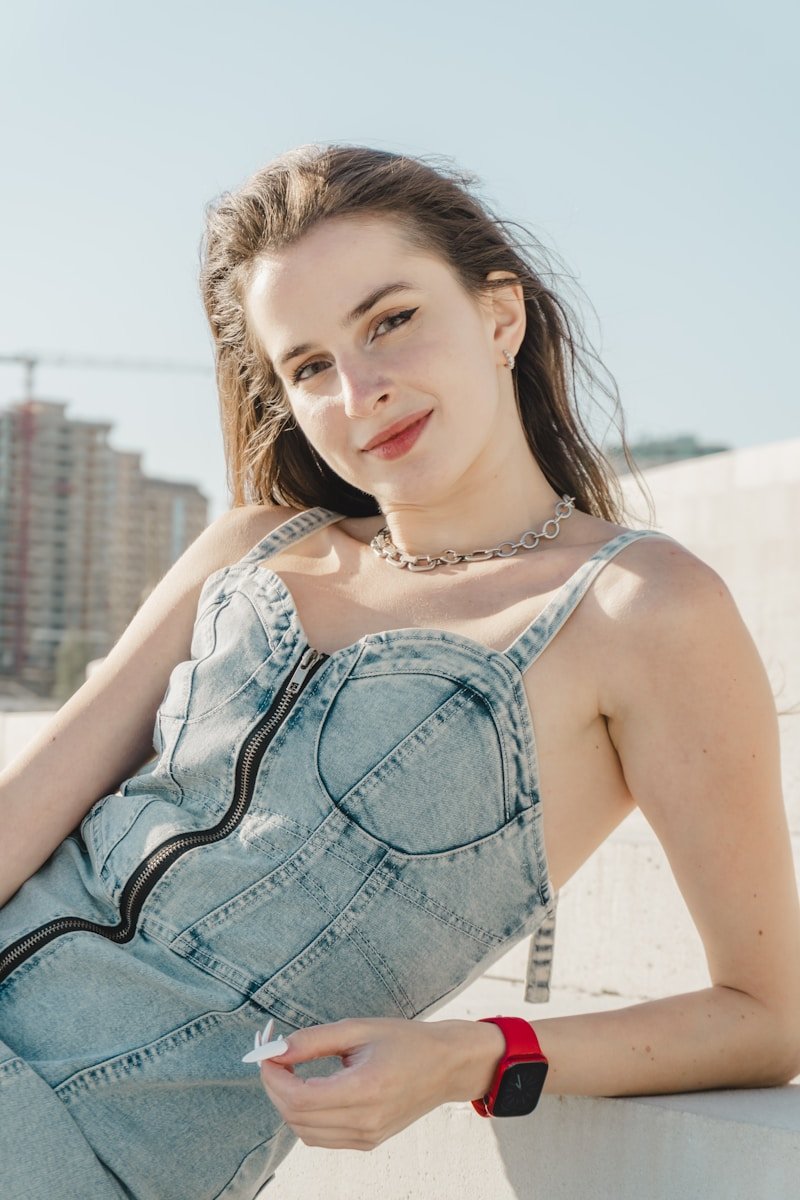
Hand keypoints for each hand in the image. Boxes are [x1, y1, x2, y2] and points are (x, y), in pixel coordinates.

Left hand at [258, 1016, 504, 1150]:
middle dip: (275, 1087)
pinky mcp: (367, 1142)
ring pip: (305, 1132)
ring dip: (287, 1103)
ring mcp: (367, 1137)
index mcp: (365, 1089)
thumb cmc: (406, 1040)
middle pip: (297, 1118)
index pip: (300, 1098)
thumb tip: (275, 1049)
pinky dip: (305, 1117)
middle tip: (272, 1057)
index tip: (266, 1053)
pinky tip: (309, 1089)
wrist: (446, 1066)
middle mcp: (365, 1121)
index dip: (273, 1077)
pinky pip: (321, 1138)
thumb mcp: (359, 1028)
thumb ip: (313, 1040)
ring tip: (289, 1071)